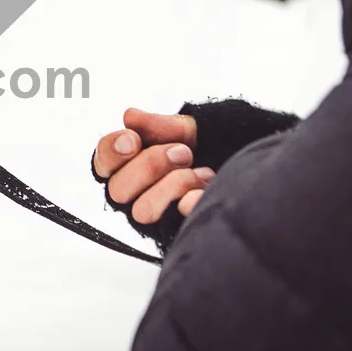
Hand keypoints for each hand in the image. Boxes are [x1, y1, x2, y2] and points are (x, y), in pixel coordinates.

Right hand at [93, 108, 213, 222]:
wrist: (248, 175)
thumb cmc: (215, 152)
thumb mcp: (191, 131)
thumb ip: (160, 124)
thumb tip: (130, 117)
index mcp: (132, 166)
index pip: (103, 162)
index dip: (112, 151)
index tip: (133, 140)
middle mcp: (137, 195)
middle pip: (118, 189)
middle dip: (151, 165)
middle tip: (183, 152)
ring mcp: (156, 218)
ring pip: (141, 210)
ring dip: (173, 185)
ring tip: (201, 173)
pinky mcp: (176, 234)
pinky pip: (172, 226)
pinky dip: (189, 203)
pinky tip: (203, 191)